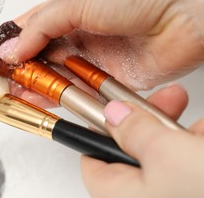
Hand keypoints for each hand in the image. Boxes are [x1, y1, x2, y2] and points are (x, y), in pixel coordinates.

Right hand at [0, 0, 203, 89]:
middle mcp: (79, 35)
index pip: (29, 30)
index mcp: (68, 11)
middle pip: (40, 58)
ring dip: (35, 87)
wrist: (188, 8)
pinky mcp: (111, 80)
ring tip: (13, 93)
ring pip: (57, 78)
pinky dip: (60, 99)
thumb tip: (13, 49)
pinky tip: (42, 101)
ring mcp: (94, 58)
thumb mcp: (77, 1)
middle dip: (18, 70)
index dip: (8, 44)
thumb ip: (41, 28)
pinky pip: (81, 94)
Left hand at [81, 83, 203, 197]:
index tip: (118, 105)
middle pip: (134, 151)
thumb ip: (135, 130)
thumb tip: (113, 114)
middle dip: (155, 122)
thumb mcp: (168, 153)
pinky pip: (190, 166)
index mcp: (119, 195)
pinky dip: (198, 147)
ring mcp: (171, 194)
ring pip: (168, 156)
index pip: (92, 158)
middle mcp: (142, 197)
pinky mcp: (191, 190)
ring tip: (200, 129)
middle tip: (170, 98)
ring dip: (185, 135)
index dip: (102, 127)